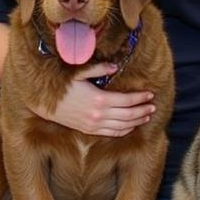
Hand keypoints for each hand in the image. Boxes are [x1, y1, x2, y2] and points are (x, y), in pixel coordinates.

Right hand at [37, 64, 154, 136]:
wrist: (46, 104)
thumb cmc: (63, 86)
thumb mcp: (79, 74)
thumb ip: (98, 70)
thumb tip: (115, 67)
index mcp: (99, 99)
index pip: (126, 100)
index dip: (140, 98)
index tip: (150, 94)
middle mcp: (99, 114)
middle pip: (128, 115)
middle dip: (142, 110)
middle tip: (153, 106)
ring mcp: (94, 125)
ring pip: (122, 126)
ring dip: (137, 121)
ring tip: (147, 116)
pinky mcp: (90, 130)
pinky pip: (112, 133)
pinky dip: (124, 131)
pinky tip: (131, 127)